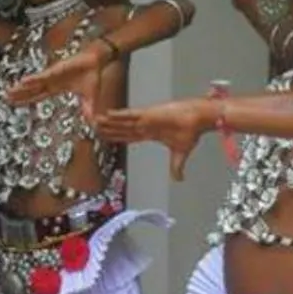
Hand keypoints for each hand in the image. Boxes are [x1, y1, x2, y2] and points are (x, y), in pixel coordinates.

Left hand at [5, 43, 108, 106]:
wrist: (96, 61)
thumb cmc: (91, 76)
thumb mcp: (89, 98)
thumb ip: (88, 109)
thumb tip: (93, 122)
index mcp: (56, 87)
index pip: (38, 95)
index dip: (26, 99)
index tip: (15, 103)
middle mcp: (51, 81)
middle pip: (32, 90)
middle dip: (19, 95)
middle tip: (5, 98)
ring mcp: (52, 75)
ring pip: (33, 83)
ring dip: (21, 88)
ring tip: (8, 92)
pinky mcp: (56, 70)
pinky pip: (42, 76)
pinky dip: (33, 80)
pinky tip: (23, 82)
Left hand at [94, 97, 220, 180]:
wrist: (198, 120)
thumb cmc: (190, 131)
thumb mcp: (180, 153)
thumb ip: (176, 166)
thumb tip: (179, 180)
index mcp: (150, 133)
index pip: (129, 136)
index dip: (117, 136)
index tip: (106, 137)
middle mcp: (145, 125)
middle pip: (122, 128)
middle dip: (108, 129)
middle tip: (94, 129)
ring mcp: (145, 118)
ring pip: (123, 121)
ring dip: (109, 122)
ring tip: (95, 121)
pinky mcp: (148, 114)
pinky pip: (130, 115)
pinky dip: (118, 115)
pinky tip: (107, 114)